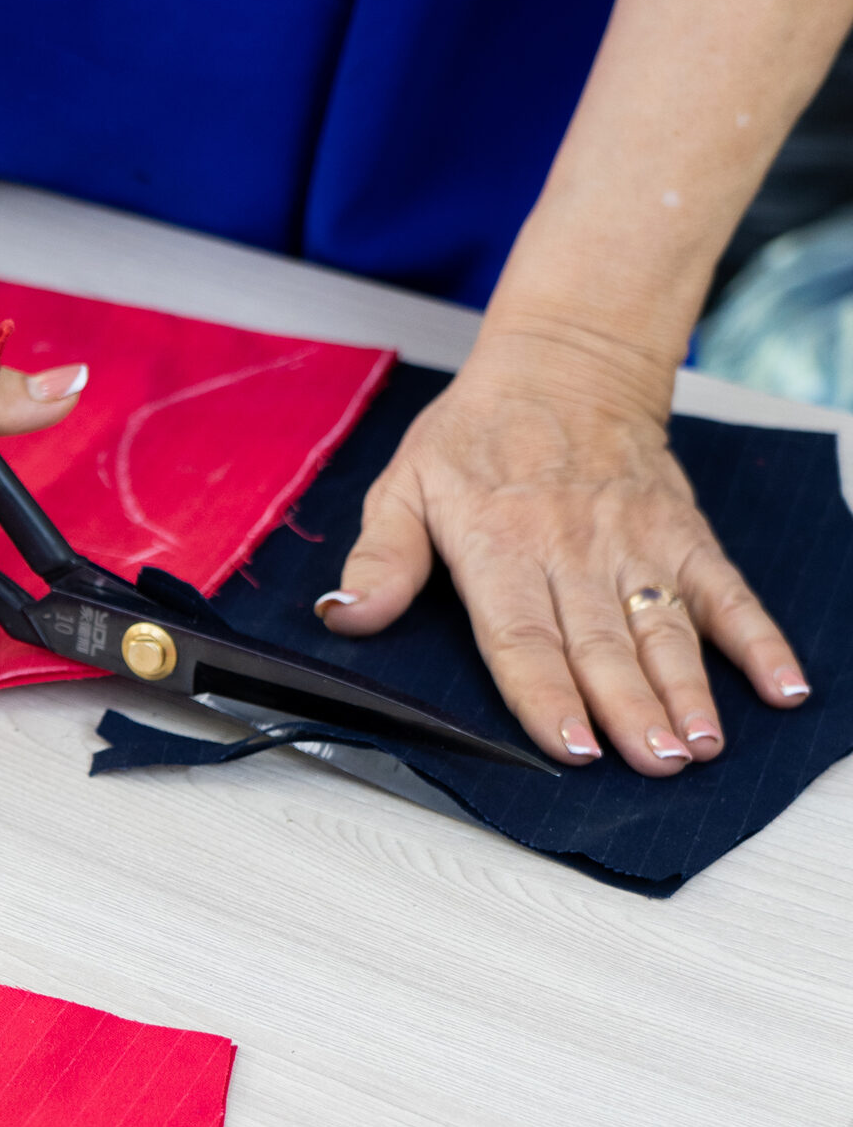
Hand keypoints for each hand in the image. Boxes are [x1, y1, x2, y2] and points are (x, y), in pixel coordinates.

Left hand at [315, 323, 809, 772]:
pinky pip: (725, 590)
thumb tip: (345, 614)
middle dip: (630, 709)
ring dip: (688, 689)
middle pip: (603, 643)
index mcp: (500, 546)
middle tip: (654, 763)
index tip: (572, 746)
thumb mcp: (405, 485)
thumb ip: (381, 558)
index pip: (523, 635)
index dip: (548, 694)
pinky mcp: (682, 533)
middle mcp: (573, 550)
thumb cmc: (478, 435)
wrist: (564, 363)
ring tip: (700, 745)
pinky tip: (780, 686)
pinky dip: (758, 638)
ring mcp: (635, 543)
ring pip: (664, 626)